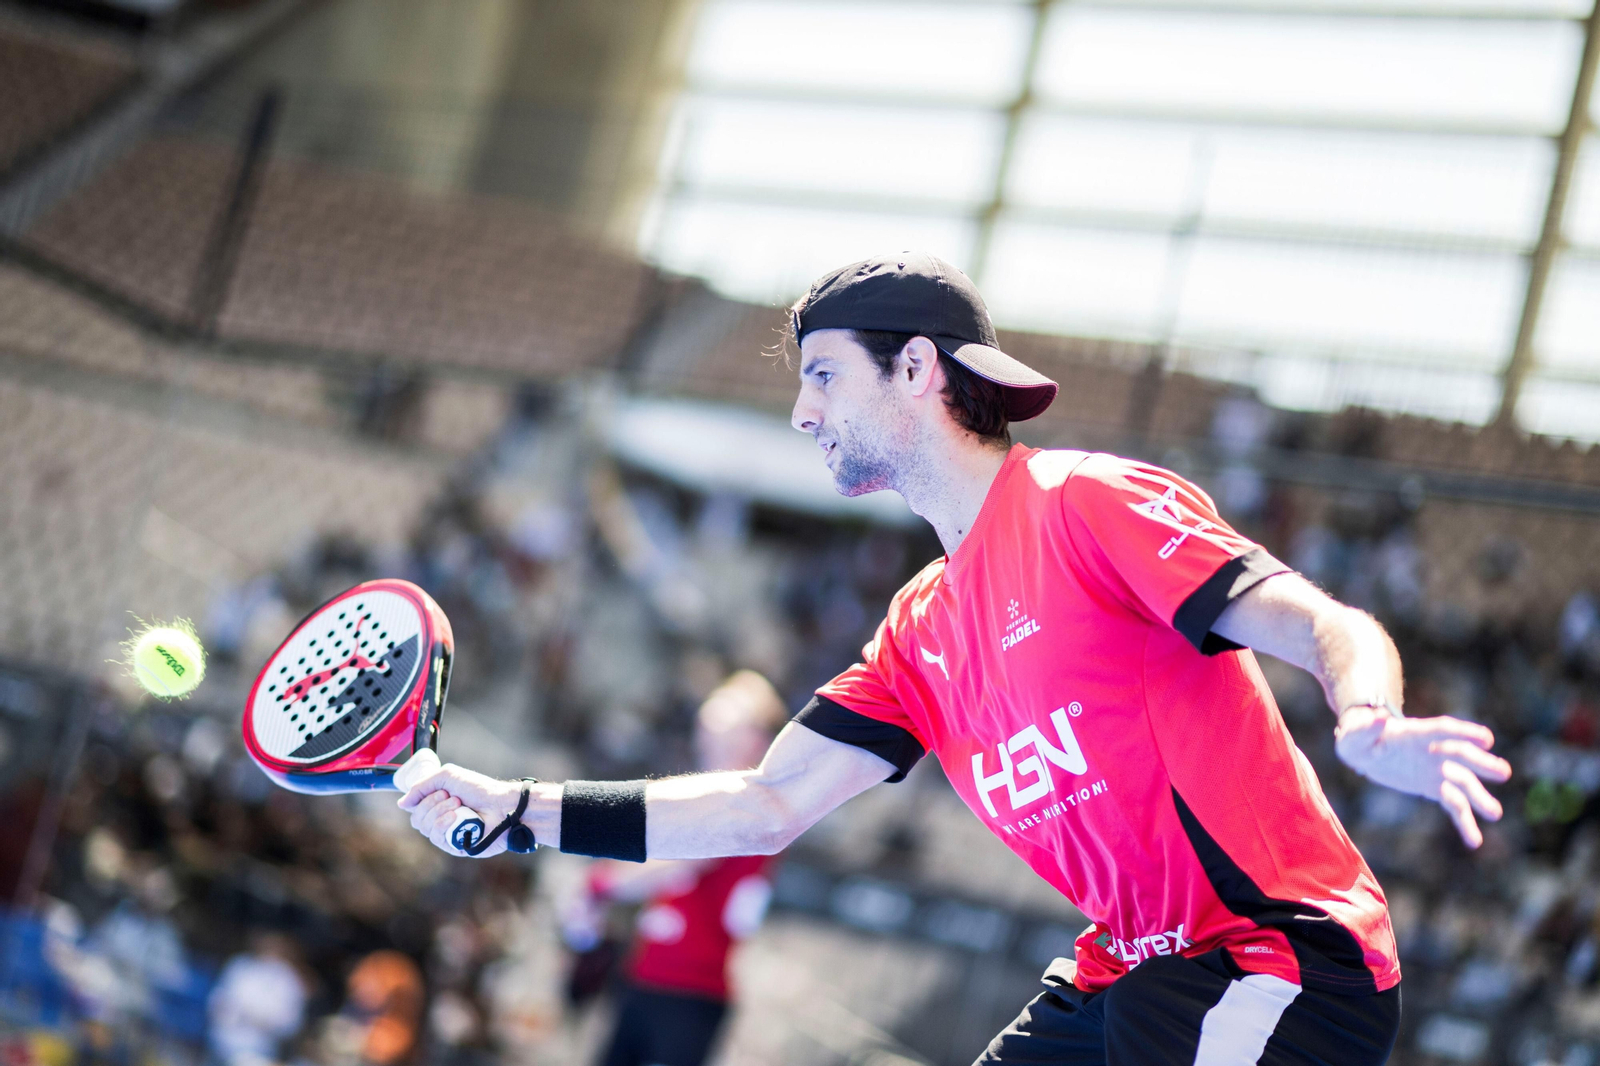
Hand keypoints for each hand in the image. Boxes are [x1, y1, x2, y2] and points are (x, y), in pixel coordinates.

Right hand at [397, 758, 520, 857]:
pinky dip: (444, 825)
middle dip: (431, 805)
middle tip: (453, 797)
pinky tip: (456, 818)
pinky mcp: (456, 847)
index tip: (440, 791)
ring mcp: (448, 835)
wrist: (501, 804)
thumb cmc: (479, 789)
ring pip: (426, 830)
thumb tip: (402, 803)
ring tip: (459, 805)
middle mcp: (441, 821)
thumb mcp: (447, 776)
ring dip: (440, 813)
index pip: (414, 809)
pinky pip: (438, 839)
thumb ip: (421, 786)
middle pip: (417, 820)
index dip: (420, 800)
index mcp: (438, 805)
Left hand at [1334, 707, 1511, 848]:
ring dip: (1479, 797)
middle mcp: (1432, 750)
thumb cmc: (1357, 738)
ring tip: (1495, 813)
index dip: (1464, 732)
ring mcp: (1436, 769)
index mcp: (1414, 733)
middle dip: (1480, 764)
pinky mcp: (1434, 787)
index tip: (1487, 739)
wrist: (1364, 750)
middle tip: (1503, 772)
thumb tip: (1379, 717)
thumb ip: (1364, 728)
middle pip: (1460, 755)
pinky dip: (1464, 821)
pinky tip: (1474, 841)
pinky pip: (1453, 804)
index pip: (1442, 730)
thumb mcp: (1353, 734)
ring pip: (1462, 782)